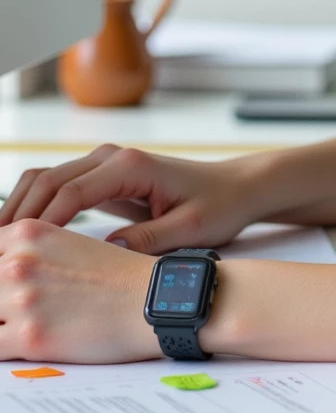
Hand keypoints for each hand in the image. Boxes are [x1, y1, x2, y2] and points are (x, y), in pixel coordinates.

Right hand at [0, 146, 262, 252]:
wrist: (235, 188)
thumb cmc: (218, 206)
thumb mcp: (192, 229)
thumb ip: (151, 241)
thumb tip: (109, 250)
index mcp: (131, 167)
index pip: (70, 193)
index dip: (41, 224)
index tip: (20, 253)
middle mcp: (112, 158)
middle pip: (47, 180)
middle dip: (18, 215)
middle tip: (0, 253)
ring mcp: (105, 165)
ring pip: (46, 179)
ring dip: (21, 208)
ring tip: (3, 245)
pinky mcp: (104, 178)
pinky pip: (59, 187)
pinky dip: (36, 206)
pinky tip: (23, 236)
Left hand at [0, 220, 156, 362]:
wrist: (152, 298)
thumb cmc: (116, 275)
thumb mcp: (65, 245)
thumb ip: (25, 255)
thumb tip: (1, 272)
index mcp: (28, 232)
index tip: (1, 289)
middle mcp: (20, 261)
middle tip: (10, 309)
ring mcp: (23, 299)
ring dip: (0, 322)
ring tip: (17, 326)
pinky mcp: (31, 338)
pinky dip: (1, 349)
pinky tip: (17, 346)